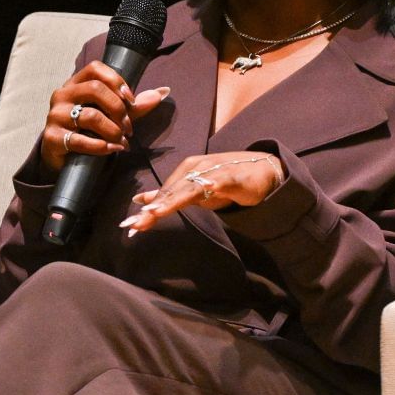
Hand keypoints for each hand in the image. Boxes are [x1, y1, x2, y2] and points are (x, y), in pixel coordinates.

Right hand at [39, 62, 171, 174]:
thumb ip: (135, 105)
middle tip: (129, 127)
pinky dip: (102, 146)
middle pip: (95, 89)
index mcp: (76, 84)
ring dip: (113, 131)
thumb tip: (163, 92)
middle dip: (118, 109)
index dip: (117, 81)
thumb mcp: (111, 115)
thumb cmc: (88, 130)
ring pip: (91, 116)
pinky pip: (80, 140)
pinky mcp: (53, 138)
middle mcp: (63, 95)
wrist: (62, 156)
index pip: (96, 69)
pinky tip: (112, 150)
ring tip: (122, 141)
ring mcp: (55, 116)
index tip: (131, 100)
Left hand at [119, 152, 284, 235]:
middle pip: (169, 192)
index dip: (147, 211)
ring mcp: (211, 170)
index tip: (130, 227)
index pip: (163, 194)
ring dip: (168, 201)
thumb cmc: (228, 181)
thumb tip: (143, 201)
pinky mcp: (228, 175)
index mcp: (185, 172)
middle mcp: (194, 168)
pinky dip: (200, 189)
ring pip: (185, 188)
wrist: (264, 169)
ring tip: (153, 213)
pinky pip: (211, 183)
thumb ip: (172, 196)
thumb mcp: (197, 191)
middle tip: (133, 226)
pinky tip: (191, 196)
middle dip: (151, 210)